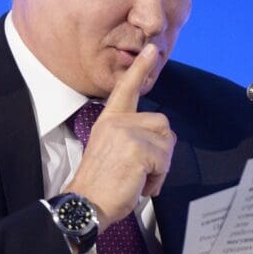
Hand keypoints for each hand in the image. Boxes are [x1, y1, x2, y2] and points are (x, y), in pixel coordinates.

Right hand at [66, 44, 175, 231]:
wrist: (86, 204)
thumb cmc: (101, 184)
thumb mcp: (113, 150)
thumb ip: (132, 136)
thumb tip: (161, 139)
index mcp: (110, 120)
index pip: (126, 89)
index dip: (139, 68)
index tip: (149, 49)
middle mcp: (118, 122)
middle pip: (163, 123)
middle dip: (162, 150)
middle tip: (143, 170)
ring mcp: (128, 134)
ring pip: (167, 142)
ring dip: (161, 166)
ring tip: (140, 178)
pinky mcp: (138, 150)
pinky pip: (165, 161)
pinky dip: (158, 178)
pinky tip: (141, 186)